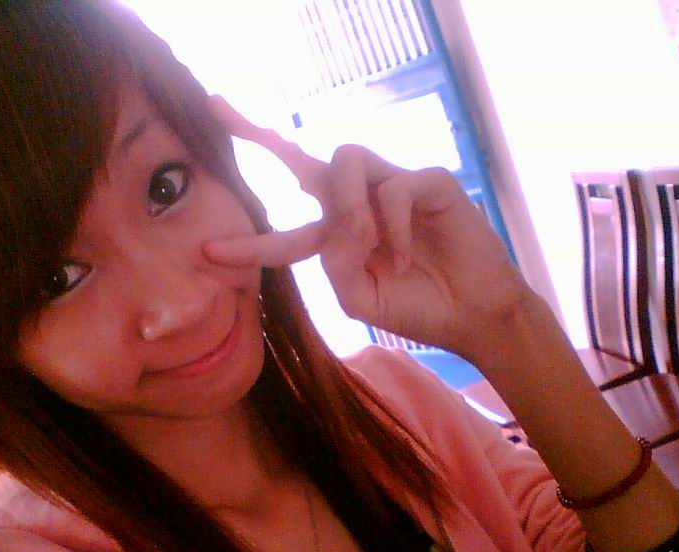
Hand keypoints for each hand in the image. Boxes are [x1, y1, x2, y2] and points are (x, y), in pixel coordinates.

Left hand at [202, 96, 535, 362]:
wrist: (471, 315)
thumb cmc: (417, 306)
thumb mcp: (360, 298)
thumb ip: (335, 262)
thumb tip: (340, 220)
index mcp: (338, 237)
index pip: (285, 231)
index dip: (249, 244)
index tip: (207, 250)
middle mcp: (358, 205)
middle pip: (304, 160)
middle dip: (259, 135)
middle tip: (217, 108)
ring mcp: (391, 188)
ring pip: (345, 160)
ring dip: (346, 203)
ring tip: (366, 243)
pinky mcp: (427, 182)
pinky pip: (394, 188)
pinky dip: (394, 227)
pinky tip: (407, 257)